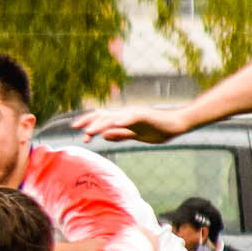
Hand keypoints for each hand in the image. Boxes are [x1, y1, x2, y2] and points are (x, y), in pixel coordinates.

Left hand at [73, 105, 188, 144]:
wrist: (177, 124)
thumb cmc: (158, 129)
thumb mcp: (135, 135)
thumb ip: (121, 134)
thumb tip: (105, 136)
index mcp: (123, 119)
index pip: (102, 119)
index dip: (89, 124)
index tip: (79, 133)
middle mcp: (126, 114)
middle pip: (103, 116)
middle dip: (87, 121)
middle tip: (74, 128)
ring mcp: (134, 114)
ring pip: (113, 118)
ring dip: (100, 124)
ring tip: (89, 132)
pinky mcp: (144, 115)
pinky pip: (131, 118)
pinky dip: (122, 121)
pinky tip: (113, 125)